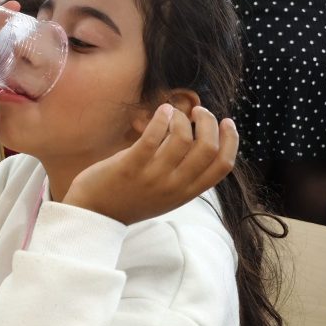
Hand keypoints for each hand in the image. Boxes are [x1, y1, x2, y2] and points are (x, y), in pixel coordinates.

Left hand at [63, 104, 238, 224]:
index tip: (226, 122)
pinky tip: (162, 110)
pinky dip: (162, 117)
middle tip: (198, 111)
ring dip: (181, 117)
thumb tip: (201, 140)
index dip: (231, 140)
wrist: (95, 215)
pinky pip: (153, 136)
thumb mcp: (167, 195)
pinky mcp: (130, 166)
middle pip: (207, 148)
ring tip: (173, 111)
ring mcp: (153, 177)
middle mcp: (174, 186)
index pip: (222, 166)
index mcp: (187, 192)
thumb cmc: (132, 198)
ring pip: (182, 138)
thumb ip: (185, 175)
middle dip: (208, 122)